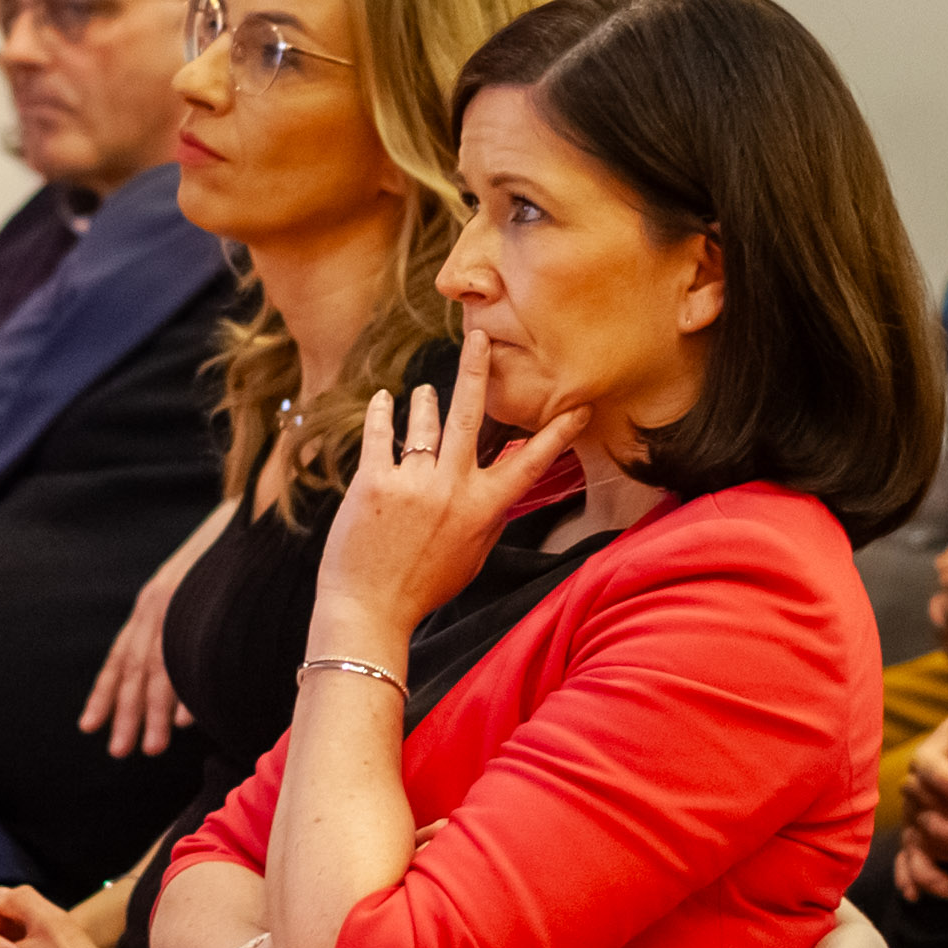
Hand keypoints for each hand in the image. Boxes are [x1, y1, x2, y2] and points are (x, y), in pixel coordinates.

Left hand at [80, 508, 223, 758]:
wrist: (253, 512)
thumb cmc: (230, 560)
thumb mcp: (196, 593)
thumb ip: (182, 628)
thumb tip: (183, 681)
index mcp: (150, 604)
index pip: (120, 656)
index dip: (103, 692)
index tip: (88, 725)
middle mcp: (154, 604)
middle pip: (134, 669)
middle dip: (126, 713)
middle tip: (120, 751)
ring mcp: (176, 601)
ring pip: (158, 667)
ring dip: (154, 712)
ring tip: (152, 746)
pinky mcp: (201, 599)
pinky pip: (187, 651)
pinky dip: (185, 687)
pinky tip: (183, 718)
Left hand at [316, 334, 591, 657]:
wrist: (370, 611)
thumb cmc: (424, 588)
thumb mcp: (472, 558)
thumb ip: (488, 518)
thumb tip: (502, 488)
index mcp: (483, 509)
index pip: (530, 463)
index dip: (557, 433)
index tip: (578, 407)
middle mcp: (451, 489)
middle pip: (468, 415)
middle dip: (476, 370)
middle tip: (480, 335)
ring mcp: (412, 482)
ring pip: (424, 419)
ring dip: (426, 402)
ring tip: (425, 394)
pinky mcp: (373, 481)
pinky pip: (380, 433)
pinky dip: (382, 412)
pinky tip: (385, 399)